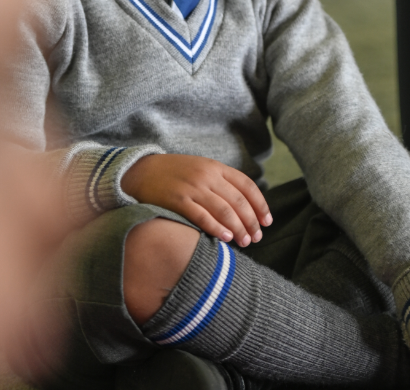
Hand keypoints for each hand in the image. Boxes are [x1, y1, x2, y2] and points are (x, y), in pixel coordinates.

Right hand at [122, 154, 272, 247]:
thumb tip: (245, 206)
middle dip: (251, 221)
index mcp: (215, 167)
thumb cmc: (175, 174)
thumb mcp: (201, 169)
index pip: (246, 186)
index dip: (260, 205)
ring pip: (224, 211)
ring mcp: (192, 188)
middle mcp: (207, 176)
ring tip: (245, 242)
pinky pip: (202, 217)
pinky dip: (217, 229)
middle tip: (256, 238)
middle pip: (238, 201)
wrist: (141, 171)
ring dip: (238, 229)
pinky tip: (226, 238)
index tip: (267, 221)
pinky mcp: (178, 200)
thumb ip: (221, 182)